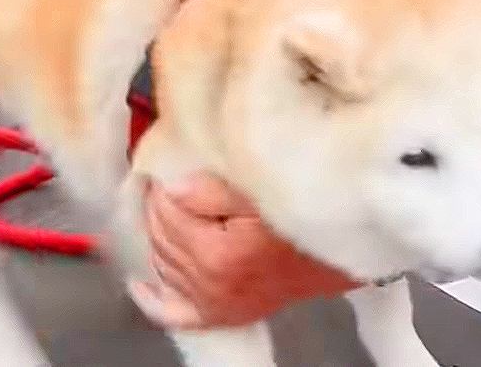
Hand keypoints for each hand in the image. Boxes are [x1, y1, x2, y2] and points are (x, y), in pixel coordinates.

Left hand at [130, 172, 360, 329]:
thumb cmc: (304, 215)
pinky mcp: (221, 315)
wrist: (340, 252)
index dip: (165, 185)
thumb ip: (213, 189)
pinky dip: (152, 298)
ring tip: (165, 210)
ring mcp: (214, 304)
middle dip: (158, 207)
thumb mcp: (262, 191)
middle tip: (168, 182)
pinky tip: (141, 282)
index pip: (167, 213)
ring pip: (162, 266)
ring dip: (158, 236)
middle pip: (161, 237)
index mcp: (218, 253)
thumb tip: (172, 186)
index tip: (169, 165)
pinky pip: (172, 312)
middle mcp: (209, 285)